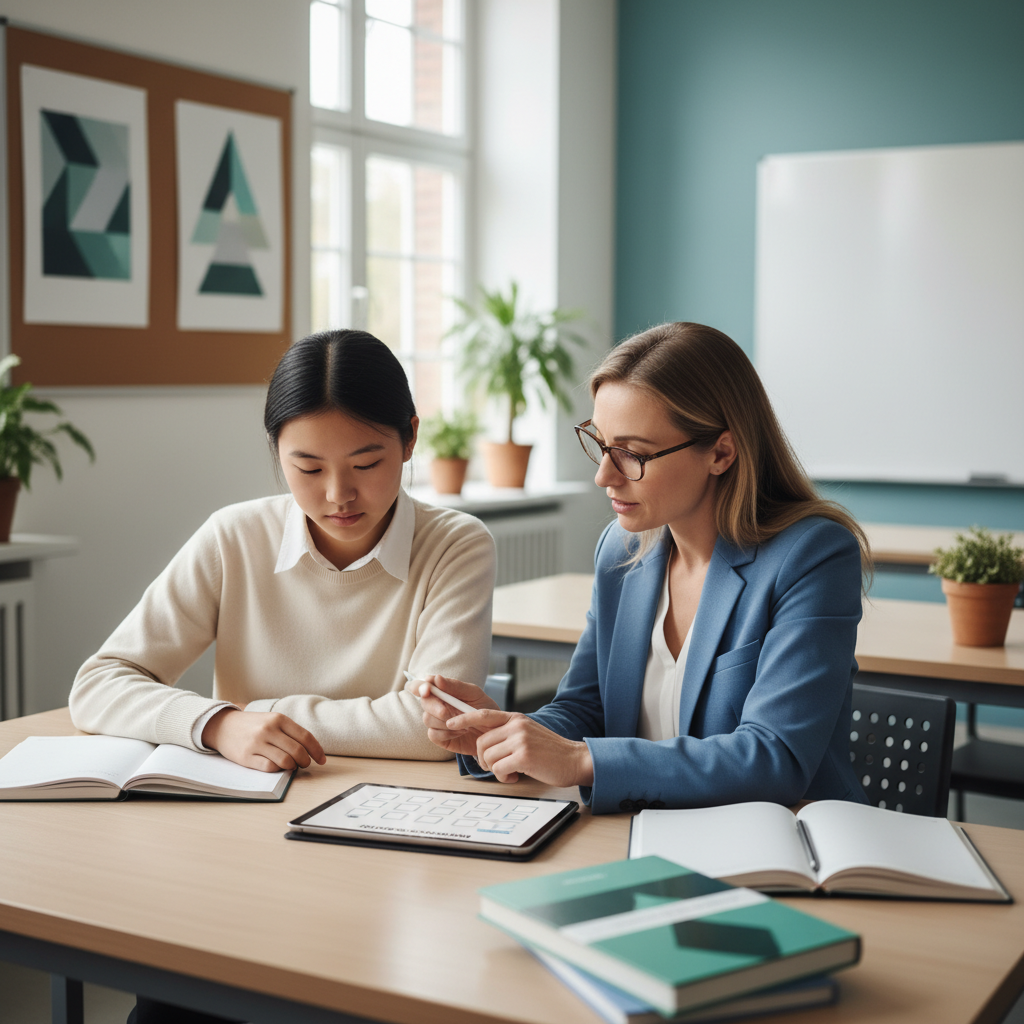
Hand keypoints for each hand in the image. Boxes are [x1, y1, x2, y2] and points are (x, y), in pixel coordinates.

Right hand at [201, 708, 326, 771]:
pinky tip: (277, 766)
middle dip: (306, 761)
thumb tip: (311, 750)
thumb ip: (290, 732)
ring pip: (286, 761)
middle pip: (298, 751)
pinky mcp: (246, 756)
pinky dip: (278, 770)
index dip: (317, 750)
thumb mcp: (272, 720)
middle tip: (305, 764)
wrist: (223, 726)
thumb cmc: (253, 725)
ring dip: (293, 767)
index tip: (322, 760)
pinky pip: (270, 768)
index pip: (306, 737)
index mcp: (279, 719)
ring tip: (291, 765)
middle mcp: (268, 729)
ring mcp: (257, 743)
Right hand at [406, 674, 499, 755]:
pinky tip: (460, 732)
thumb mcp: (474, 694)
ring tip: (463, 723)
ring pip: (427, 719)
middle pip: (424, 703)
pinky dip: (447, 734)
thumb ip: (455, 686)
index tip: (427, 690)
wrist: (494, 732)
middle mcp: (436, 705)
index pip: (420, 686)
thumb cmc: (484, 709)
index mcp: (442, 692)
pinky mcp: (440, 737)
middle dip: (434, 707)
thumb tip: (436, 678)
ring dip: (445, 721)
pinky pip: (433, 734)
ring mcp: (437, 722)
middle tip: (446, 712)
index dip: (418, 687)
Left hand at [446, 709, 593, 787]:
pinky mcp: (524, 756)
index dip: (464, 718)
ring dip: (495, 769)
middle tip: (495, 767)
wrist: (574, 759)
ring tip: (510, 771)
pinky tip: (515, 775)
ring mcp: (520, 740)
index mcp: (516, 718)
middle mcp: (516, 726)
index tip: (450, 722)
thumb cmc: (550, 751)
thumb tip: (486, 742)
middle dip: (483, 759)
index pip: (484, 714)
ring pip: (489, 756)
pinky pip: (498, 768)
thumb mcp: (528, 733)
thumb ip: (509, 733)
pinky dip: (503, 776)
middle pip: (482, 742)